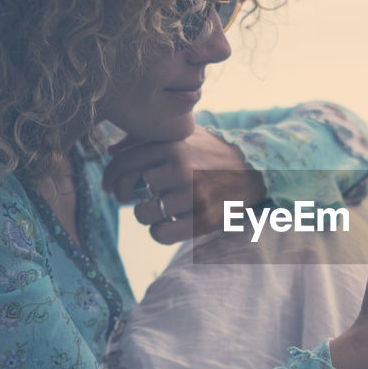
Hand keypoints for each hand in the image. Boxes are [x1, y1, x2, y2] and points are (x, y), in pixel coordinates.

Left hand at [101, 126, 265, 243]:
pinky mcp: (204, 218)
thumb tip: (111, 152)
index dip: (110, 178)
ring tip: (159, 209)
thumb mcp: (185, 134)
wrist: (256, 170)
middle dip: (127, 197)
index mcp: (172, 144)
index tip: (111, 187)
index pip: (124, 164)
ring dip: (146, 215)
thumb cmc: (213, 152)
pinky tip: (168, 224)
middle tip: (137, 197)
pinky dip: (159, 232)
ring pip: (143, 214)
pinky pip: (161, 234)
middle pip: (129, 189)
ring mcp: (193, 194)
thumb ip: (149, 138)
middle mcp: (180, 167)